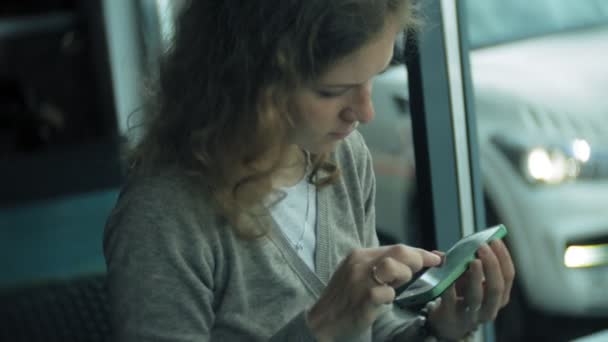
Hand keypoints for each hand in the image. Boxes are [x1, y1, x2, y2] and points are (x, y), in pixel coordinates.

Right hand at [307, 245, 441, 340]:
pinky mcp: (363, 298)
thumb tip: (413, 261)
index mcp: (360, 255)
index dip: (419, 252)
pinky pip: (387, 293)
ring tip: (398, 285)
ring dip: (404, 276)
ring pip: (394, 267)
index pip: (396, 247)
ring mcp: (360, 279)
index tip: (436, 258)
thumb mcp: (358, 274)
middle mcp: (359, 263)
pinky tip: (384, 301)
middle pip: (399, 251)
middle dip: (418, 259)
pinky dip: (390, 296)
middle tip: (427, 269)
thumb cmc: (345, 298)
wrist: (323, 320)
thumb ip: (381, 267)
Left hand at [426, 239, 514, 339]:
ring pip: (478, 296)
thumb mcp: (467, 281)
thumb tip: (447, 250)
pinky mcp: (452, 316)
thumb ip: (463, 264)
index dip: (503, 257)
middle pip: (496, 287)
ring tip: (473, 260)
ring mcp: (472, 315)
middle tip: (482, 247)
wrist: (447, 324)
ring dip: (476, 277)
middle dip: (491, 265)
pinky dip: (450, 287)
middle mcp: (490, 307)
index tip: (495, 240)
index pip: (508, 276)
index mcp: (499, 296)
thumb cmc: (461, 296)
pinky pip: (452, 300)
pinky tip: (448, 274)